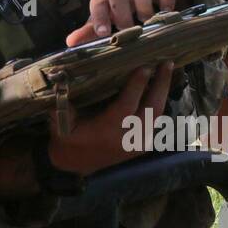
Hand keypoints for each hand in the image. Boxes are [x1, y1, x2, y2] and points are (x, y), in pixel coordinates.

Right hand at [47, 60, 174, 175]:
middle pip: (152, 109)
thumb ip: (62, 102)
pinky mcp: (142, 146)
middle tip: (167, 63)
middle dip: (161, 85)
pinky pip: (155, 123)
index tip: (146, 66)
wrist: (74, 165)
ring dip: (164, 93)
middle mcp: (127, 138)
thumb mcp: (60, 121)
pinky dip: (159, 104)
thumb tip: (62, 76)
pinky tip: (161, 88)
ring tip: (167, 71)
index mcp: (107, 130)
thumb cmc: (66, 138)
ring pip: (158, 116)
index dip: (137, 85)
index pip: (128, 105)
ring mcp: (138, 144)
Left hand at [66, 0, 180, 46]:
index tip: (103, 34)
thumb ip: (90, 28)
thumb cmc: (119, 0)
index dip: (99, 17)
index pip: (98, 2)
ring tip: (147, 21)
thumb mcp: (104, 12)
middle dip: (122, 11)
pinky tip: (167, 12)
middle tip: (128, 29)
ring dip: (143, 3)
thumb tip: (70, 43)